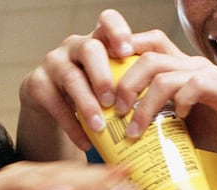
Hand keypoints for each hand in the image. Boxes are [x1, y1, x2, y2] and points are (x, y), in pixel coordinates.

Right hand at [0, 160, 130, 189]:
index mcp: (42, 183)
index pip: (78, 178)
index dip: (104, 179)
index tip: (130, 181)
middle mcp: (27, 176)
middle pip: (66, 173)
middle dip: (95, 178)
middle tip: (121, 181)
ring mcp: (9, 180)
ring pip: (45, 175)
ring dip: (70, 180)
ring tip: (94, 185)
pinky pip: (18, 185)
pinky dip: (37, 188)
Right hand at [20, 10, 180, 151]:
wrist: (52, 104)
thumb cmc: (95, 94)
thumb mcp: (114, 82)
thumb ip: (134, 82)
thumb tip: (179, 99)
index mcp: (97, 41)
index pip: (107, 21)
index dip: (117, 31)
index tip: (127, 50)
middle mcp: (74, 46)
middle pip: (89, 49)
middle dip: (102, 74)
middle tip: (113, 99)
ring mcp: (53, 63)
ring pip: (70, 77)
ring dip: (87, 103)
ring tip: (100, 125)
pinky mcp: (37, 85)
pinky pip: (54, 104)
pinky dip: (72, 125)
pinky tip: (86, 141)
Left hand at [106, 50, 216, 157]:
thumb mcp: (184, 126)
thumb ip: (160, 122)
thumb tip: (127, 139)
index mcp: (181, 69)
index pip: (146, 45)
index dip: (122, 56)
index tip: (104, 87)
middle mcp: (191, 65)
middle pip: (146, 54)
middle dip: (123, 82)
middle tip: (113, 111)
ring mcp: (206, 74)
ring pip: (162, 73)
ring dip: (142, 102)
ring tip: (134, 129)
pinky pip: (191, 86)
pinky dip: (179, 103)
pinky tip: (177, 120)